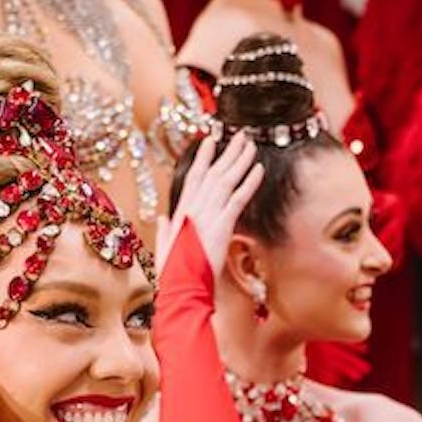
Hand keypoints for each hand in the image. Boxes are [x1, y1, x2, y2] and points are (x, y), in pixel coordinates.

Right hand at [158, 132, 261, 268]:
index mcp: (182, 211)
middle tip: (240, 135)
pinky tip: (258, 169)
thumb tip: (163, 219)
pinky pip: (238, 198)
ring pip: (226, 180)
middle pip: (213, 173)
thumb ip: (164, 230)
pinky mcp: (222, 225)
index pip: (194, 177)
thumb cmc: (173, 271)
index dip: (203, 158)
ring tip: (250, 144)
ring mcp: (208, 214)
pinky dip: (249, 183)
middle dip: (227, 152)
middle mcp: (194, 208)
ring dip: (240, 160)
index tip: (210, 140)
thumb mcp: (164, 247)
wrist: (181, 286)